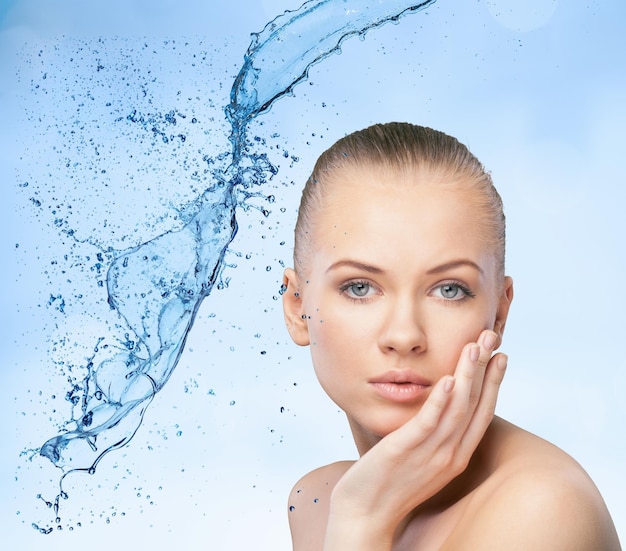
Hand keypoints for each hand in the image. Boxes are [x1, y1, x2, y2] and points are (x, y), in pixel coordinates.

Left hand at [324, 329, 507, 549]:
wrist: (365, 516)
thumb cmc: (390, 482)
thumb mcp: (421, 456)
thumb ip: (434, 434)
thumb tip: (439, 406)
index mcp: (456, 456)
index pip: (482, 413)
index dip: (494, 383)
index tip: (502, 355)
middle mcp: (450, 455)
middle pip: (476, 406)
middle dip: (486, 369)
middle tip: (493, 337)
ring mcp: (429, 455)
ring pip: (457, 410)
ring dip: (467, 376)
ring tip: (473, 347)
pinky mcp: (404, 452)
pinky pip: (427, 424)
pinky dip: (439, 401)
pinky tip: (446, 379)